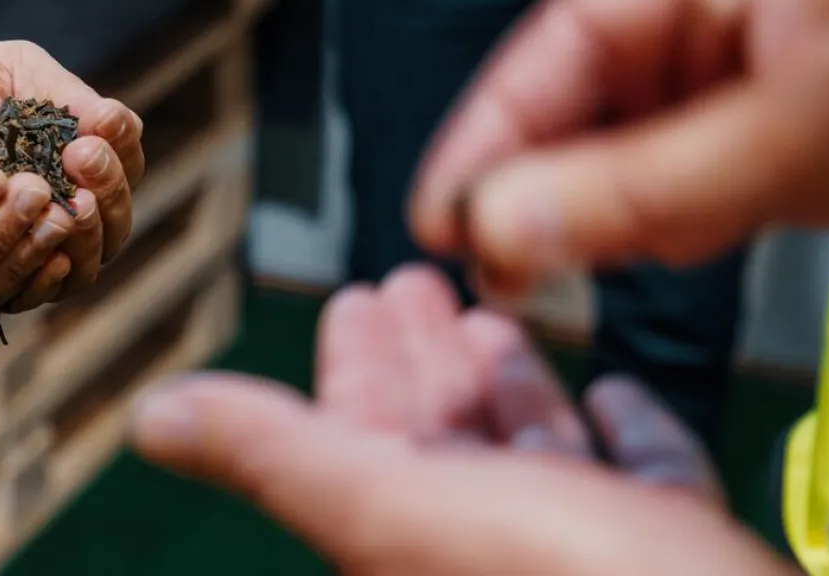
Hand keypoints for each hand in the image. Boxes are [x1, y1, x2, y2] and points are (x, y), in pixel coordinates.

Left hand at [128, 265, 785, 575]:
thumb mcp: (392, 508)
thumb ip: (275, 455)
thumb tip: (154, 419)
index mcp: (408, 533)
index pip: (359, 433)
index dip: (353, 360)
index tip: (355, 298)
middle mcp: (487, 550)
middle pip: (443, 438)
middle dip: (426, 356)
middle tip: (419, 281)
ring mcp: (584, 559)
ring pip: (534, 460)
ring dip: (512, 386)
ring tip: (494, 322)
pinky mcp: (673, 561)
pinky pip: (644, 488)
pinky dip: (626, 436)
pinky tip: (617, 393)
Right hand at [409, 0, 828, 295]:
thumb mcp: (792, 147)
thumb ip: (635, 192)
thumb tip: (499, 225)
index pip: (568, 32)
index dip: (492, 128)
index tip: (441, 213)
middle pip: (586, 84)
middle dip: (555, 178)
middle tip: (505, 262)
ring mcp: (743, 39)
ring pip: (623, 131)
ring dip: (616, 205)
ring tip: (614, 253)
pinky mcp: (761, 99)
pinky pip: (673, 156)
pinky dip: (666, 210)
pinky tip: (684, 232)